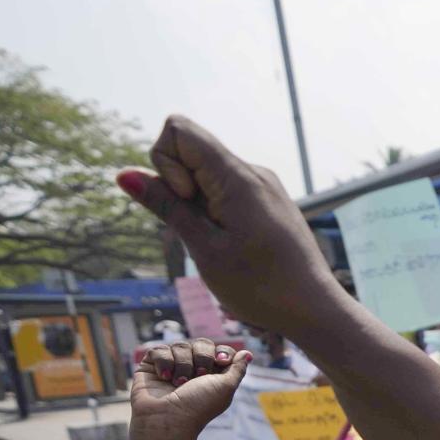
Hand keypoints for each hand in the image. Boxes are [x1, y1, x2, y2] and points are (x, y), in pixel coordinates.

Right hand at [116, 117, 336, 336]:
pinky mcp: (266, 202)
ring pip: (204, 176)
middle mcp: (253, 172)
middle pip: (189, 152)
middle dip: (178, 189)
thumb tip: (124, 174)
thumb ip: (165, 206)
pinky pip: (223, 192)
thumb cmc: (262, 287)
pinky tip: (233, 244)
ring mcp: (262, 187)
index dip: (166, 164)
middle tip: (206, 231)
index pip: (179, 130)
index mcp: (239, 177)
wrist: (315, 310)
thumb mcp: (204, 248)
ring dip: (195, 205)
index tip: (189, 204)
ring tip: (222, 242)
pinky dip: (213, 213)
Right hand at [129, 339, 248, 434]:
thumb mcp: (226, 387)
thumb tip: (247, 353)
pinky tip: (164, 377)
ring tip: (178, 384)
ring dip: (183, 364)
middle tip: (200, 375)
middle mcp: (193, 368)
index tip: (222, 361)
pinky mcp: (151, 366)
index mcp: (213, 374)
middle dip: (203, 357)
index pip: (220, 350)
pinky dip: (164, 362)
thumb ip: (237, 369)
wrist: (168, 418)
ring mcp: (172, 366)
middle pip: (202, 343)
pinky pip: (159, 350)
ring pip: (180, 345)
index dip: (222, 352)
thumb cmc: (198, 406)